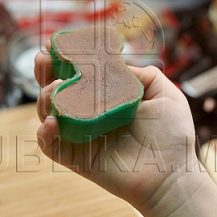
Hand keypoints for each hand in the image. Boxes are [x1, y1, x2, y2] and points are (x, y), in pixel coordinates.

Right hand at [34, 43, 200, 212]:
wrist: (172, 174)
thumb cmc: (172, 135)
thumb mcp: (164, 92)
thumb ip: (142, 73)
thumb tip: (114, 63)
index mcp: (107, 96)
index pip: (79, 72)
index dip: (64, 56)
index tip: (56, 42)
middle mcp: (90, 113)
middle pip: (55, 88)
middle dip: (44, 70)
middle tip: (43, 58)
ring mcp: (80, 135)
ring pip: (47, 112)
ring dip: (44, 97)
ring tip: (56, 89)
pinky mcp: (76, 158)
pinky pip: (49, 145)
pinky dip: (44, 132)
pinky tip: (52, 121)